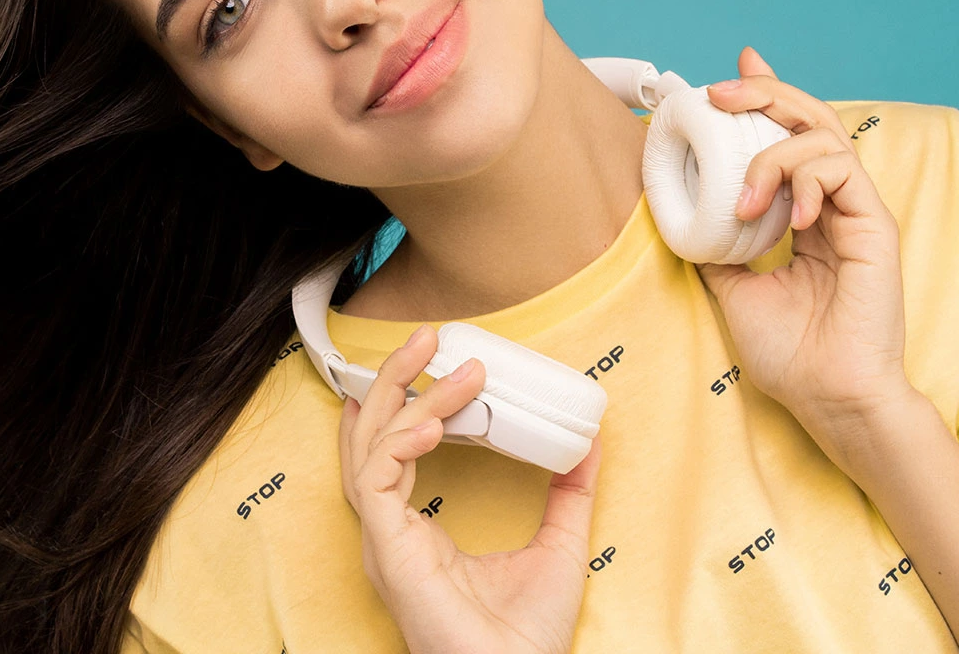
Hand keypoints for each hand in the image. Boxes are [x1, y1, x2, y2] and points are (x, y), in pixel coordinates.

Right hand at [339, 323, 602, 653]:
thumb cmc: (527, 637)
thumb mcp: (558, 545)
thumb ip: (568, 493)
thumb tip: (589, 440)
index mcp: (416, 530)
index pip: (392, 449)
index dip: (406, 399)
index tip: (437, 358)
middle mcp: (391, 531)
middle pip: (370, 435)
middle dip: (394, 378)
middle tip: (427, 335)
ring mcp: (384, 541)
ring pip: (370, 446)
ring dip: (405, 396)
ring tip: (447, 363)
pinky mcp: (388, 551)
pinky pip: (375, 481)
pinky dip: (399, 442)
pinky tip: (435, 421)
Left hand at [694, 46, 912, 434]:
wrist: (829, 397)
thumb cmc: (790, 353)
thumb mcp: (732, 288)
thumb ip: (716, 246)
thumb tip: (680, 216)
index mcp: (804, 215)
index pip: (788, 138)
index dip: (764, 97)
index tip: (730, 74)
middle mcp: (832, 206)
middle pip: (808, 120)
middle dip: (764, 94)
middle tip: (721, 93)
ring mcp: (857, 212)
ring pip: (823, 138)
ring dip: (772, 153)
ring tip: (744, 200)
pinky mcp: (875, 226)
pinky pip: (842, 171)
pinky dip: (806, 179)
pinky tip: (787, 217)